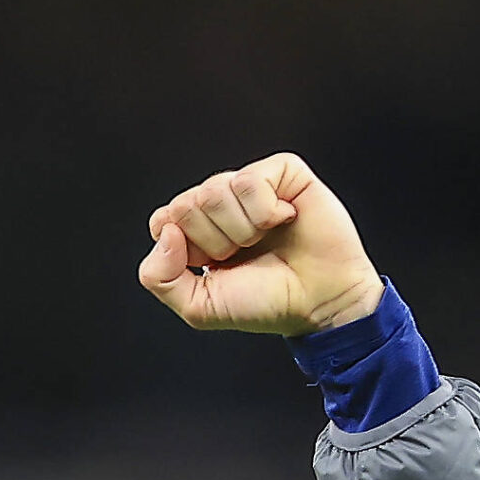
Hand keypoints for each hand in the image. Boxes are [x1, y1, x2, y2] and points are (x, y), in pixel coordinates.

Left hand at [138, 154, 382, 335]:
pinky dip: (264, 210)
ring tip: (264, 239)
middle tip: (244, 255)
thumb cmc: (267, 302)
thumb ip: (160, 278)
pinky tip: (284, 219)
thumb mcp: (200, 307)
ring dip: (241, 229)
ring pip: (214, 191)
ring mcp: (250, 187)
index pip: (163, 220)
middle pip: (185, 205)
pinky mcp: (281, 172)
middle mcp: (221, 206)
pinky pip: (249, 180)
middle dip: (214, 241)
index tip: (212, 266)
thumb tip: (165, 230)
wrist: (319, 300)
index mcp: (198, 232)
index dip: (186, 247)